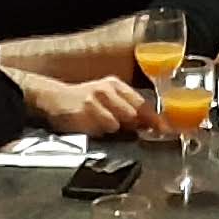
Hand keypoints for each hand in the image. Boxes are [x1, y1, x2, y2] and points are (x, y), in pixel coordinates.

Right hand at [26, 68, 146, 135]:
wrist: (54, 98)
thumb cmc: (84, 101)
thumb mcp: (108, 98)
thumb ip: (128, 108)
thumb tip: (150, 124)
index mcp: (116, 85)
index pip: (141, 103)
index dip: (154, 119)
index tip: (164, 130)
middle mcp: (106, 90)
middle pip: (132, 115)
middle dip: (132, 126)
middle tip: (125, 130)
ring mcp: (94, 101)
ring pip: (116, 125)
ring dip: (111, 130)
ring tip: (100, 125)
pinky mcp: (82, 113)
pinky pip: (99, 130)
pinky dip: (98, 133)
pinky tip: (90, 126)